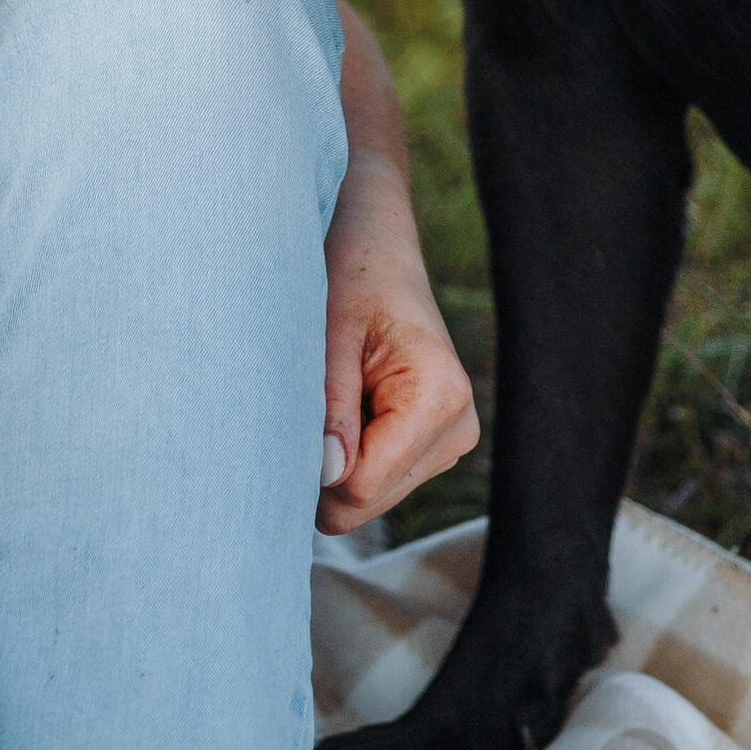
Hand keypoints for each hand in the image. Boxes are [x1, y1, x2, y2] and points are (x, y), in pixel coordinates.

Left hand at [321, 154, 478, 529]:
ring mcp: (450, 442)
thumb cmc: (352, 275)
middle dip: (326, 465)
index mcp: (439, 396)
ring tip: (335, 393)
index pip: (364, 485)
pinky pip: (375, 480)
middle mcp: (458, 428)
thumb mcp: (331, 332)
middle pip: (367, 500)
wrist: (379, 249)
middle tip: (308, 401)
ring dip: (337, 457)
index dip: (316, 467)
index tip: (292, 419)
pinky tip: (349, 404)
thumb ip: (331, 405)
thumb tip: (327, 475)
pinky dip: (350, 452)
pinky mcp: (434, 447)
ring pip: (368, 498)